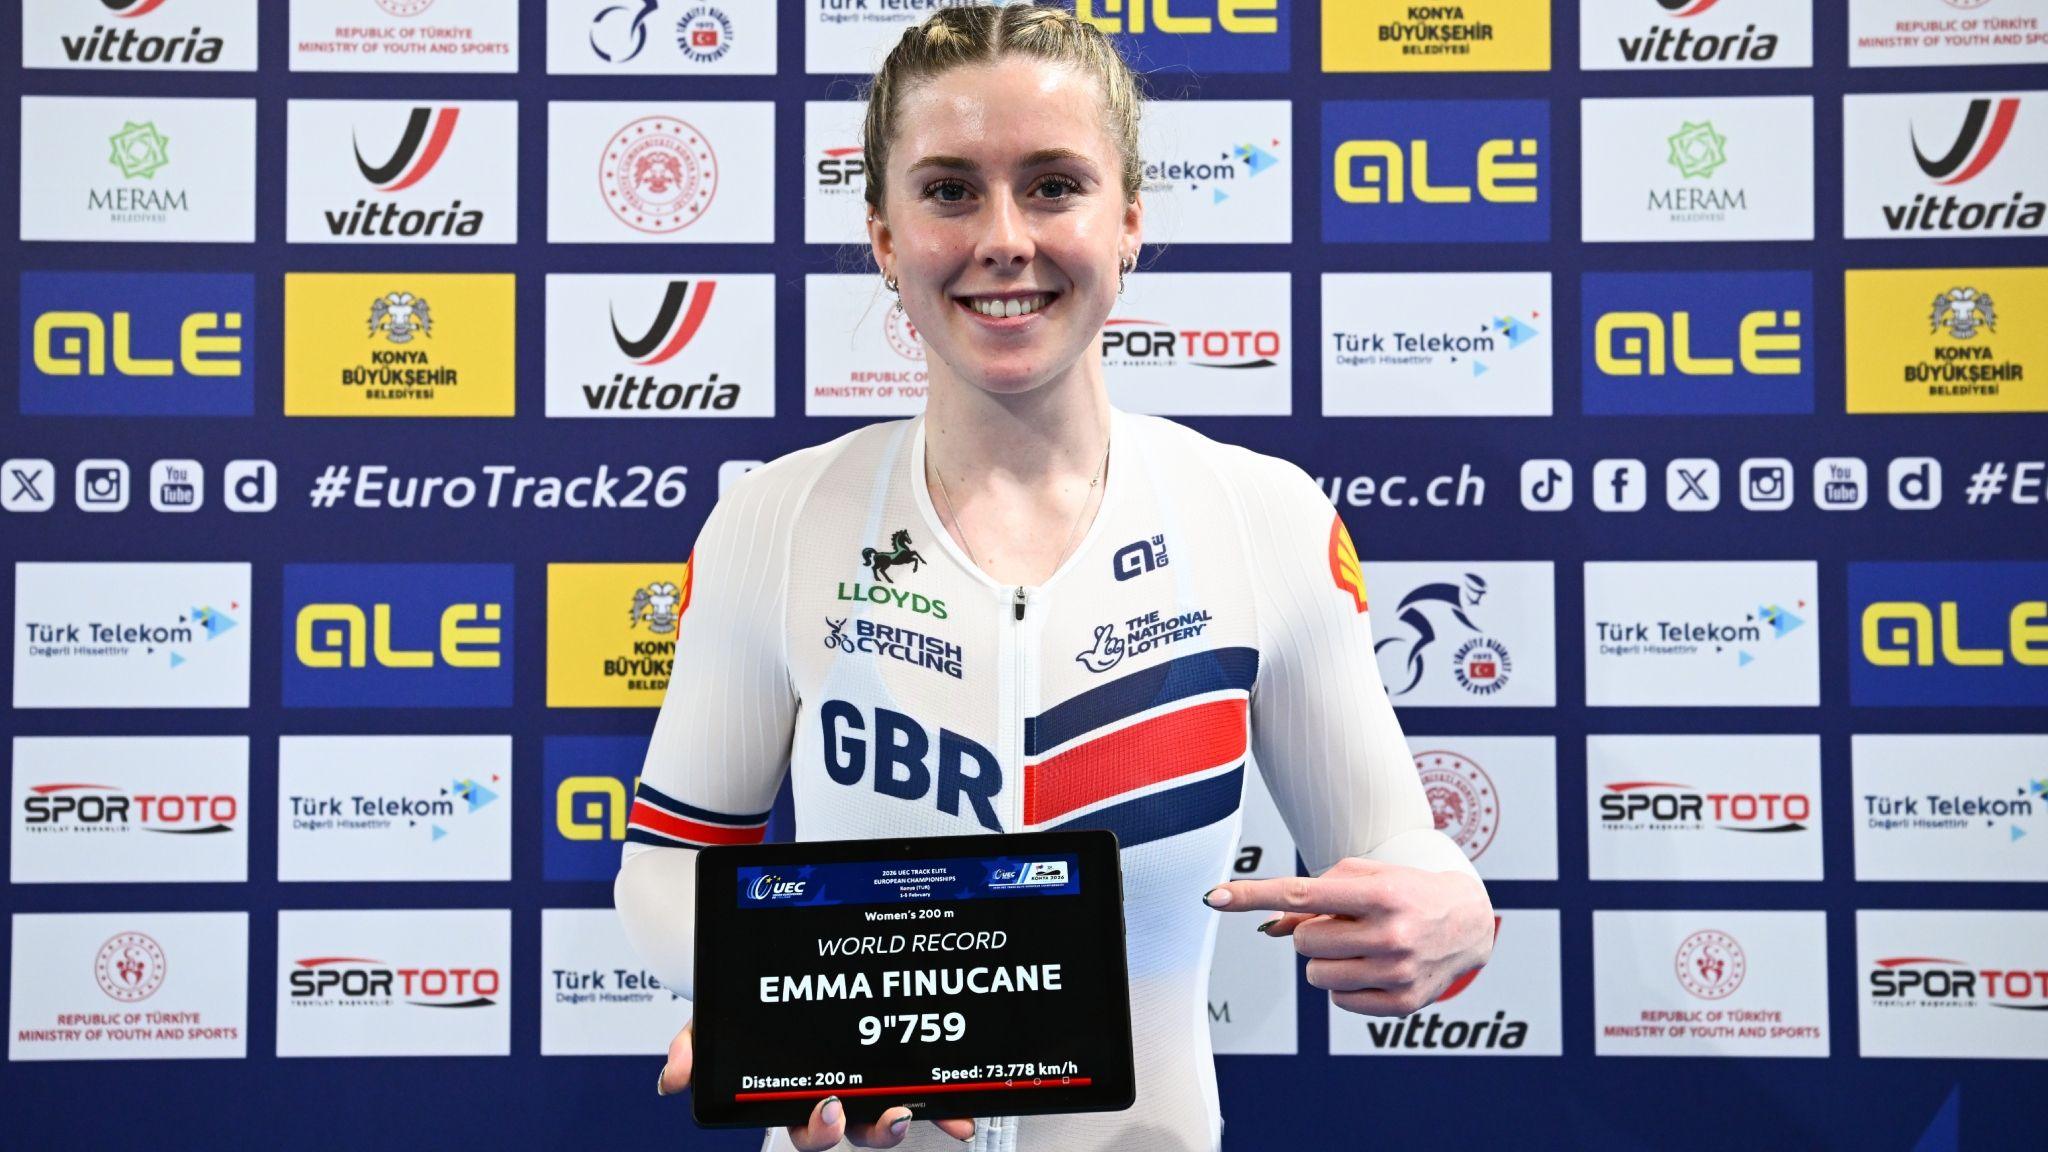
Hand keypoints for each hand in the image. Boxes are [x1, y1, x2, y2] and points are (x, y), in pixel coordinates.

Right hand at [656, 1019, 976, 1148]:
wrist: (784, 957)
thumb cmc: (759, 1002)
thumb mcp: (724, 1014)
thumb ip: (698, 1040)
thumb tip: (674, 1076)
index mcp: (796, 1086)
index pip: (807, 1121)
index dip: (821, 1127)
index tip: (829, 1108)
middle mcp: (839, 1089)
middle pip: (852, 1126)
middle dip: (860, 1128)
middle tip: (860, 1104)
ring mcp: (874, 1080)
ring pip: (888, 1113)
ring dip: (900, 1121)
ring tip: (908, 1110)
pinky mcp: (906, 1066)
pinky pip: (929, 1092)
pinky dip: (947, 1107)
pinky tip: (962, 1111)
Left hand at [1202, 856, 1493, 1015]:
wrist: (1467, 922)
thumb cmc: (1406, 892)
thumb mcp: (1366, 878)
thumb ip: (1314, 896)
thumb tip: (1271, 926)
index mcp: (1380, 894)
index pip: (1301, 894)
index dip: (1252, 895)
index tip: (1214, 897)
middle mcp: (1391, 934)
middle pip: (1304, 940)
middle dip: (1315, 931)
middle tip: (1346, 923)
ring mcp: (1398, 973)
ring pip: (1315, 974)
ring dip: (1327, 960)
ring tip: (1359, 945)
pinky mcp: (1402, 1004)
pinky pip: (1337, 1001)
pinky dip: (1345, 984)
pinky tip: (1373, 967)